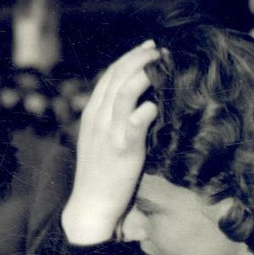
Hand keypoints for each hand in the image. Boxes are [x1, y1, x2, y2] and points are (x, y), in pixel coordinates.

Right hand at [62, 39, 160, 245]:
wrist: (90, 205)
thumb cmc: (98, 175)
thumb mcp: (97, 140)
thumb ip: (108, 118)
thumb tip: (130, 100)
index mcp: (90, 115)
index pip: (108, 76)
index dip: (128, 58)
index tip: (146, 48)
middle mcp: (98, 119)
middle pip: (118, 76)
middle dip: (140, 58)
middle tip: (159, 51)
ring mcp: (109, 132)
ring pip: (126, 90)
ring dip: (146, 72)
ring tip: (162, 65)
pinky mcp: (123, 148)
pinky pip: (138, 119)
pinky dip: (149, 107)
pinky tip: (158, 104)